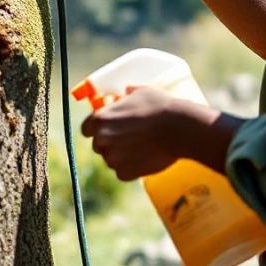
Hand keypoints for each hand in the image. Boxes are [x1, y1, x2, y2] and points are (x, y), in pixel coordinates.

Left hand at [80, 87, 243, 180]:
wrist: (179, 129)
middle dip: (110, 142)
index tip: (108, 128)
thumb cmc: (160, 107)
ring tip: (141, 147)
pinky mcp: (125, 173)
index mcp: (100, 119)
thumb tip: (125, 92)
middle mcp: (102, 139)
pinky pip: (123, 172)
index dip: (97, 128)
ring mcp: (112, 158)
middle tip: (129, 137)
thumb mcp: (141, 92)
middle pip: (99, 144)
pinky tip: (144, 157)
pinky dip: (131, 167)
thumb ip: (127, 94)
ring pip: (111, 159)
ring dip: (121, 155)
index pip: (86, 128)